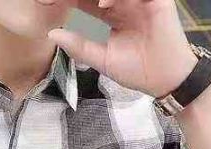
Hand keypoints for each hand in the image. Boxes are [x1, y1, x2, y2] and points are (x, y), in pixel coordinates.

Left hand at [40, 0, 198, 97]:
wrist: (165, 78)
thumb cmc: (136, 69)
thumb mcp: (102, 59)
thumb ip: (78, 45)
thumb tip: (52, 33)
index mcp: (109, 13)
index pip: (85, 0)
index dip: (66, 1)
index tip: (45, 4)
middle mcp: (122, 2)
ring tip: (81, 1)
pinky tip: (105, 3)